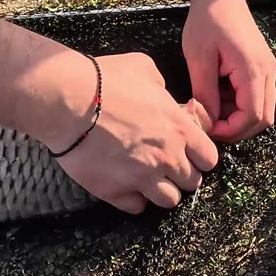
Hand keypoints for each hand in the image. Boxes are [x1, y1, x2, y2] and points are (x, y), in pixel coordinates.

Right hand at [50, 52, 218, 213]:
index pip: (210, 158)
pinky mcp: (116, 191)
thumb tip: (163, 93)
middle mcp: (167, 157)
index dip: (200, 156)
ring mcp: (142, 178)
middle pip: (192, 182)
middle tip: (166, 163)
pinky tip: (126, 184)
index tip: (188, 151)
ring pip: (170, 201)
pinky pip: (137, 207)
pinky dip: (134, 198)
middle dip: (182, 174)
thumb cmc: (104, 80)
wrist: (65, 100)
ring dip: (162, 190)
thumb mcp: (143, 68)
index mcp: (180, 128)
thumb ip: (162, 85)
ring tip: (148, 178)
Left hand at [183, 0, 275, 142]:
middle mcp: (267, 72)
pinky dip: (239, 105)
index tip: (208, 128)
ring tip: (211, 106)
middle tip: (210, 125)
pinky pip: (257, 97)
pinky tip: (218, 95)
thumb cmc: (208, 20)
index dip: (231, 130)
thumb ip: (205, 92)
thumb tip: (207, 120)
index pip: (252, 116)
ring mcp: (267, 70)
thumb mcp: (199, 58)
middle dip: (237, 129)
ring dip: (238, 117)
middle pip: (263, 119)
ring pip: (262, 110)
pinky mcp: (262, 67)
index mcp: (253, 69)